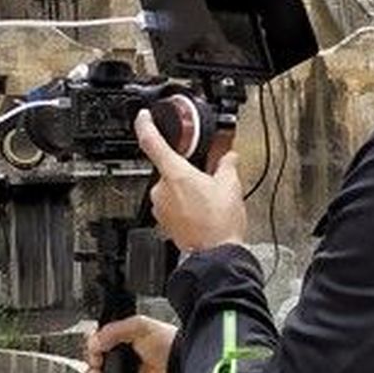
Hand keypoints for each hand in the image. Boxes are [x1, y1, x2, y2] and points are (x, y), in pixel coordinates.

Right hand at [86, 315, 176, 372]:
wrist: (178, 366)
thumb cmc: (166, 343)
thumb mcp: (139, 326)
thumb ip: (115, 329)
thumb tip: (95, 341)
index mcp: (125, 336)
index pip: (101, 337)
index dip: (94, 341)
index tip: (95, 345)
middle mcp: (123, 353)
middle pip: (96, 355)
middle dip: (92, 356)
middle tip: (97, 358)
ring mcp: (124, 371)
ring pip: (98, 372)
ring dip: (93, 371)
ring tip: (98, 369)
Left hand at [134, 109, 248, 251]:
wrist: (216, 255)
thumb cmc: (219, 224)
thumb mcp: (230, 186)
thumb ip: (226, 164)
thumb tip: (228, 157)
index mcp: (175, 174)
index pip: (151, 141)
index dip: (145, 125)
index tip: (144, 116)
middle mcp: (161, 190)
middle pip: (169, 168)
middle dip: (186, 171)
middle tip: (206, 180)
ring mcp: (160, 207)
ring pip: (171, 188)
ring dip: (185, 189)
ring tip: (206, 201)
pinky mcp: (163, 221)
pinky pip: (171, 204)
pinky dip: (183, 204)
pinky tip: (200, 211)